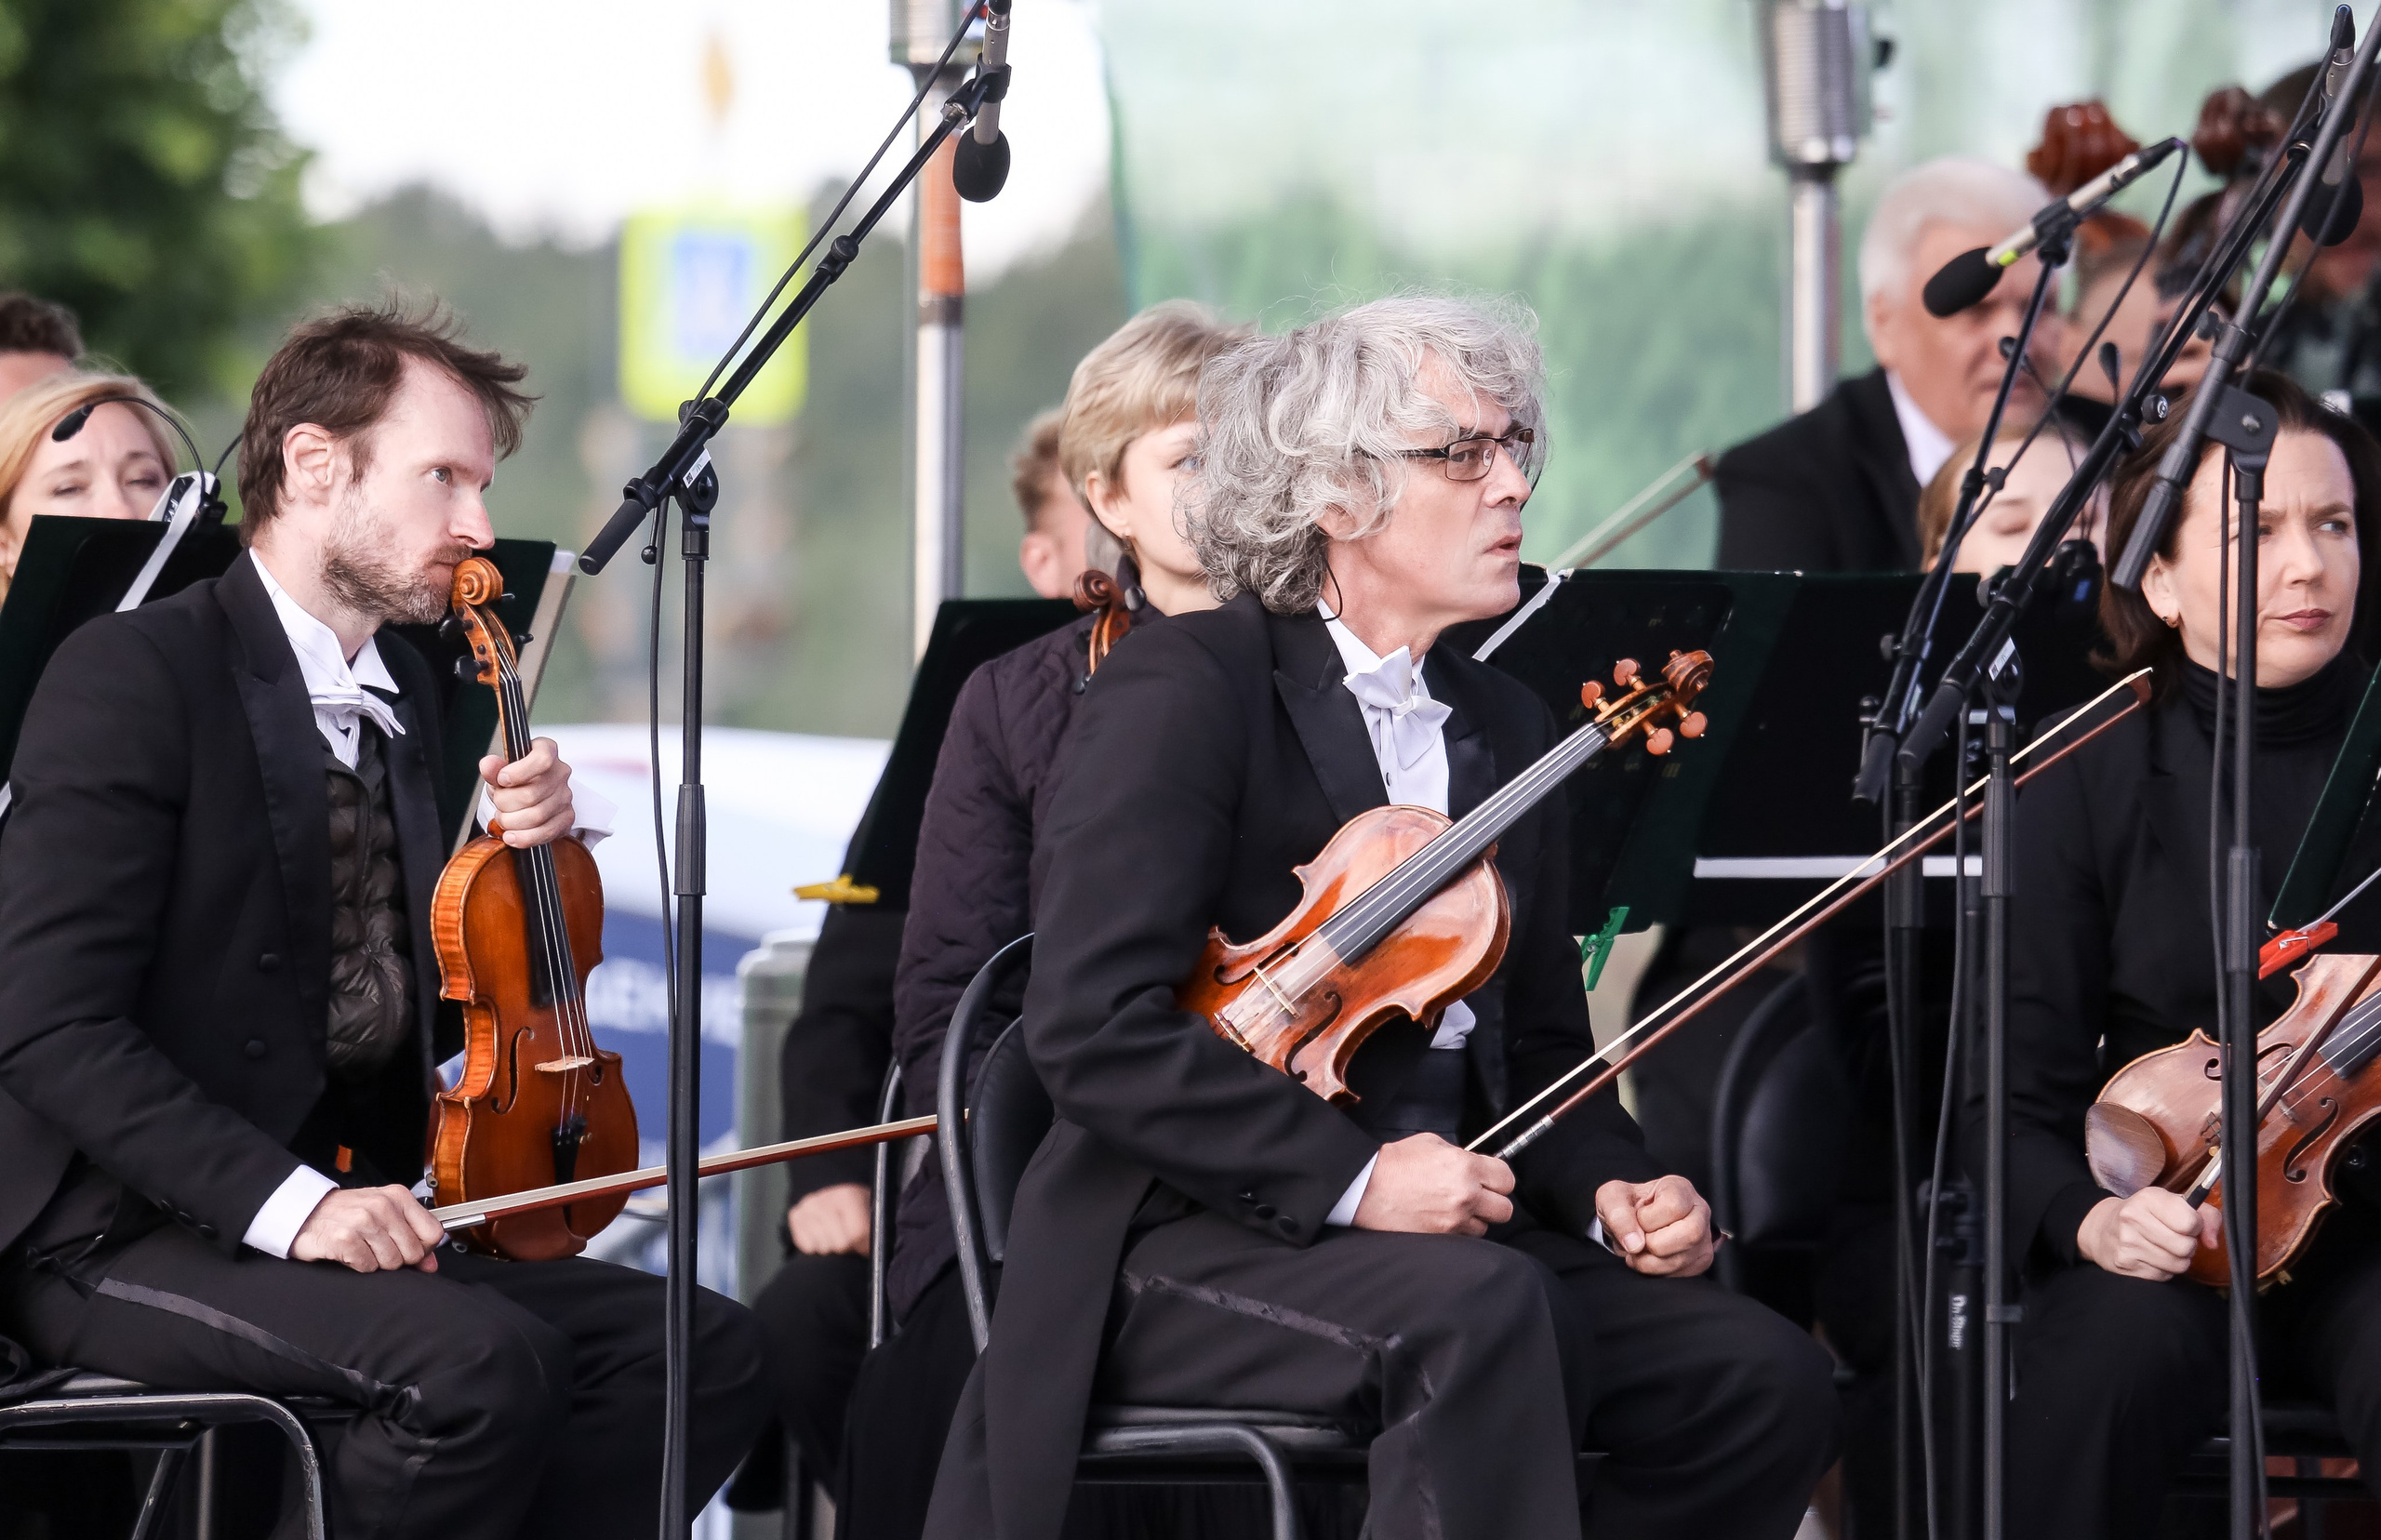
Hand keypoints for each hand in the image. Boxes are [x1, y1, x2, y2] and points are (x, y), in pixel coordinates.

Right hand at [290, 1186, 443, 1273]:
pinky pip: (368, 1267)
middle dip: (397, 1258)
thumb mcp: (383, 1216)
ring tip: (362, 1247)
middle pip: (413, 1252)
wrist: (303, 1213)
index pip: (433, 1233)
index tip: (406, 1247)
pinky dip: (359, 1265)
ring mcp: (363, 1221)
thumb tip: (431, 1264)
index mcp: (398, 1196)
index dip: (423, 1248)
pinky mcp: (345, 1239)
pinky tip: (349, 1252)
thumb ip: (412, 1237)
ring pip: (391, 1262)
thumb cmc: (346, 1214)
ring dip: (376, 1262)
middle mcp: (383, 1206)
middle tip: (377, 1247)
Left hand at [481, 737, 574, 847]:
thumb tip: (488, 765)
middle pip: (531, 794)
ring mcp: (566, 796)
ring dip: (511, 822)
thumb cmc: (514, 779)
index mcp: (547, 751)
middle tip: (498, 804)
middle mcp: (561, 772)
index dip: (518, 773)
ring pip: (537, 816)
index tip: (502, 780)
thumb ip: (494, 768)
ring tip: (503, 818)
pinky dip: (524, 838)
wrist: (528, 796)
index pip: (541, 760)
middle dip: (505, 804)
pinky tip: (511, 836)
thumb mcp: (500, 771)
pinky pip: (546, 832)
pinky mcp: (567, 817)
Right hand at [788, 1183, 872, 1255]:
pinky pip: (807, 1247)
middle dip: (845, 1246)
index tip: (862, 1238)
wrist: (839, 1203)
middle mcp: (825, 1196)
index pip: (855, 1235)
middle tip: (846, 1237)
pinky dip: (814, 1247)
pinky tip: (820, 1235)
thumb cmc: (861, 1216)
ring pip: (822, 1247)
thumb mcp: (872, 1223)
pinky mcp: (795, 1214)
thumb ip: (869, 1237)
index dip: (861, 1244)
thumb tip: (863, 1249)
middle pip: (838, 1244)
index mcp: (849, 1195)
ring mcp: (808, 1205)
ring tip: (833, 1235)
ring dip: (829, 1247)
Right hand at [1352, 1133, 1513, 1236]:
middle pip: (1505, 1209)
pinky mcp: (1443, 1237)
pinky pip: (1465, 1238)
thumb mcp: (1431, 1143)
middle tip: (1478, 1196)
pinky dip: (1459, 1230)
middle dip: (1494, 1202)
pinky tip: (1444, 1219)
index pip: (1507, 1179)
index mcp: (1465, 1167)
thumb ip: (1460, 1155)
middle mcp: (1465, 1195)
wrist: (1367, 1187)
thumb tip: (1474, 1164)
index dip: (1499, 1179)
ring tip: (1455, 1208)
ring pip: (1486, 1227)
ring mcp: (1454, 1219)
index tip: (1491, 1179)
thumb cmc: (1395, 1163)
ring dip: (1476, 1219)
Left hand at [1594, 1175, 1715, 1276]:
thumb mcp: (1611, 1198)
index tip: (1637, 1217)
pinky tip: (1650, 1258)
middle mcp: (1698, 1210)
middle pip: (1690, 1234)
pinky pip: (1682, 1274)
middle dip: (1654, 1244)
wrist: (1631, 1225)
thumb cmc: (1625, 1205)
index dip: (1648, 1219)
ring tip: (1639, 1250)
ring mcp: (1704, 1237)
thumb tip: (1634, 1243)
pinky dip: (1657, 1272)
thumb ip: (1617, 1214)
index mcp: (1679, 1188)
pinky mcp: (1700, 1260)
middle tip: (1639, 1239)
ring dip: (1650, 1262)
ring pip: (1683, 1259)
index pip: (1673, 1207)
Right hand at [2077, 1190, 2216, 1280]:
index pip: (2191, 1222)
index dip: (2195, 1226)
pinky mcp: (2124, 1263)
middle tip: (2174, 1239)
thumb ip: (2206, 1216)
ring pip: (2178, 1264)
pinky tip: (2150, 1258)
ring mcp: (2127, 1242)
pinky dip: (2163, 1270)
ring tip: (2163, 1249)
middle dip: (2187, 1246)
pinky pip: (2163, 1276)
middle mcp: (2133, 1218)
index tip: (2186, 1224)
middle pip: (2186, 1247)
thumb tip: (2212, 1243)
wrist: (2101, 1228)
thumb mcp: (2172, 1203)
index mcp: (2148, 1198)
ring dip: (2177, 1260)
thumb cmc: (2146, 1215)